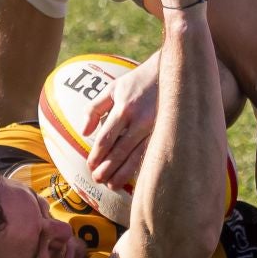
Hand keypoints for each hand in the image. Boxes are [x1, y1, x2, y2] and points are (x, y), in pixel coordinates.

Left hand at [84, 51, 159, 187]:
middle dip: (107, 169)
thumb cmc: (138, 81)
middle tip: (97, 180)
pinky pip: (151, 153)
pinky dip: (141, 167)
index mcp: (124, 108)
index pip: (106, 138)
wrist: (172, 72)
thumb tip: (84, 132)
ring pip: (137, 156)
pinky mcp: (166, 132)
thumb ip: (94, 108)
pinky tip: (135, 177)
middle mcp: (140, 120)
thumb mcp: (113, 88)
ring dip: (123, 173)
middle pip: (120, 151)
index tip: (90, 166)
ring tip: (112, 185)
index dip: (96, 155)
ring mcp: (155, 127)